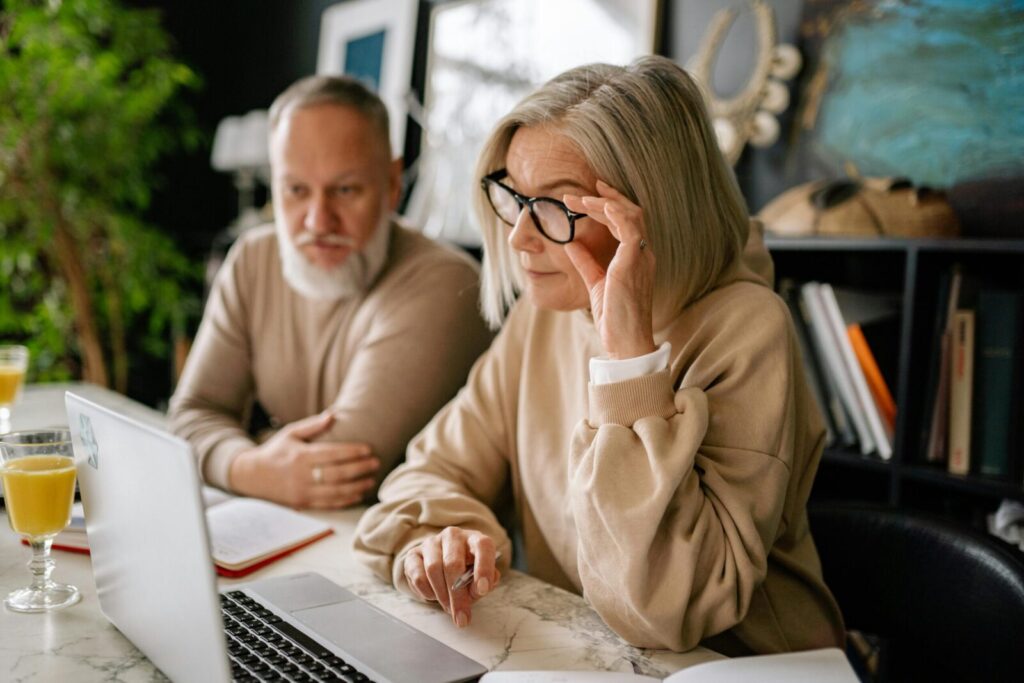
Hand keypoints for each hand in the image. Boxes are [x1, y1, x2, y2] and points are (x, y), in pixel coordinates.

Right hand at [228, 411, 378, 508]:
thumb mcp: (290, 433)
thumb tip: (333, 415)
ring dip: (357, 486)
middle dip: (360, 469)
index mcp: (301, 456)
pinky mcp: (303, 503)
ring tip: (372, 480)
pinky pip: (329, 504)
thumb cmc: (275, 451)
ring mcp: (302, 491)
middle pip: (337, 474)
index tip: (368, 449)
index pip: (332, 454)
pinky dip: (346, 500)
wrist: (251, 476)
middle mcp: (302, 475)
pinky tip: (359, 494)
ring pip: (336, 492)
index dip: (352, 452)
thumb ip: (312, 426)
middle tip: (376, 463)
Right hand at [402, 527, 500, 627]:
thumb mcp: (480, 578)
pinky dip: (427, 592)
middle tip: (461, 617)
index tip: (483, 590)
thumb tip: (479, 589)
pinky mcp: (414, 554)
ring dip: (442, 595)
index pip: (483, 546)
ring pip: (433, 569)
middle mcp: (453, 536)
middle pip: (453, 563)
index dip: (484, 568)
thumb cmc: (466, 571)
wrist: (442, 563)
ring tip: (448, 606)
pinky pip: (418, 576)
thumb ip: (483, 585)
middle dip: (457, 596)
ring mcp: (432, 543)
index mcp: (474, 539)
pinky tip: (434, 595)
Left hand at [563, 180, 655, 359]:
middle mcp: (643, 253)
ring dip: (604, 203)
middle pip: (629, 213)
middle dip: (604, 198)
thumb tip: (571, 244)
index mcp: (636, 257)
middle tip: (578, 192)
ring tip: (580, 198)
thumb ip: (586, 262)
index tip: (586, 196)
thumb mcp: (596, 283)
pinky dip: (616, 214)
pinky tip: (600, 206)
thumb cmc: (615, 317)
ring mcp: (641, 257)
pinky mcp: (634, 263)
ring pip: (629, 216)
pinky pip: (630, 230)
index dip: (606, 206)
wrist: (626, 342)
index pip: (625, 222)